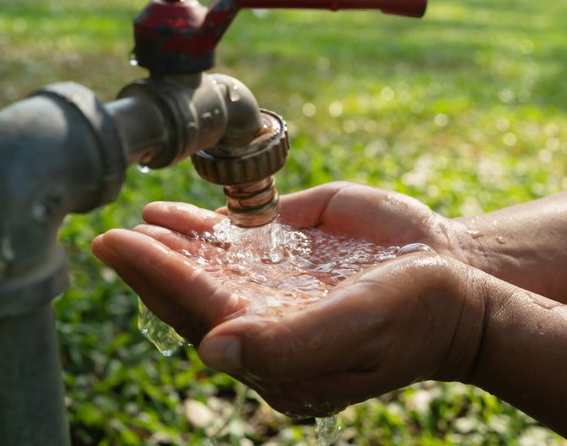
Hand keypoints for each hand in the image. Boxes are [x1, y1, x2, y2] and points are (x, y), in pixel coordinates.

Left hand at [92, 181, 486, 415]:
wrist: (458, 282)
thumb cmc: (413, 314)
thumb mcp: (355, 330)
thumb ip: (285, 345)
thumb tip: (213, 351)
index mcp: (276, 349)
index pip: (202, 313)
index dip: (157, 278)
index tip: (118, 246)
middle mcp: (269, 317)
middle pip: (194, 293)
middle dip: (150, 265)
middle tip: (108, 238)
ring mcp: (279, 283)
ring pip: (211, 267)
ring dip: (171, 246)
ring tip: (134, 226)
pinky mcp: (296, 251)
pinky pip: (241, 240)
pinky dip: (206, 227)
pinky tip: (178, 216)